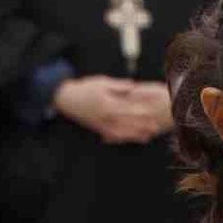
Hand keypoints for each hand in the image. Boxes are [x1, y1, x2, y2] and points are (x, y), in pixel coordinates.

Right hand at [53, 75, 170, 144]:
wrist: (66, 98)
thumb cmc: (85, 87)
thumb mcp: (102, 82)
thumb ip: (118, 86)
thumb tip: (134, 86)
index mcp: (108, 102)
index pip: (129, 107)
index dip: (142, 110)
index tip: (154, 111)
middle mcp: (106, 115)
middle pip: (128, 122)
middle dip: (143, 125)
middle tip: (156, 127)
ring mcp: (102, 124)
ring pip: (122, 131)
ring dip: (135, 135)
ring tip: (148, 137)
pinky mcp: (98, 128)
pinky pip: (111, 136)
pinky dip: (121, 139)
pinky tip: (130, 140)